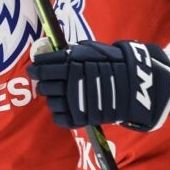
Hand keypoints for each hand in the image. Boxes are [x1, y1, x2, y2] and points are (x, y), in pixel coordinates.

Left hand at [27, 40, 169, 131]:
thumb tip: (44, 55)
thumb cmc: (112, 63)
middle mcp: (71, 84)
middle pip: (44, 85)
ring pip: (50, 102)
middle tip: (48, 80)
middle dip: (43, 82)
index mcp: (72, 64)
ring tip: (61, 93)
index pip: (43, 67)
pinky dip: (59, 112)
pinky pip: (59, 118)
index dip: (36, 67)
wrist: (135, 85)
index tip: (34, 68)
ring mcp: (76, 103)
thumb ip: (67, 53)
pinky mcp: (81, 119)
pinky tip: (66, 105)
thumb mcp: (89, 50)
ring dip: (52, 97)